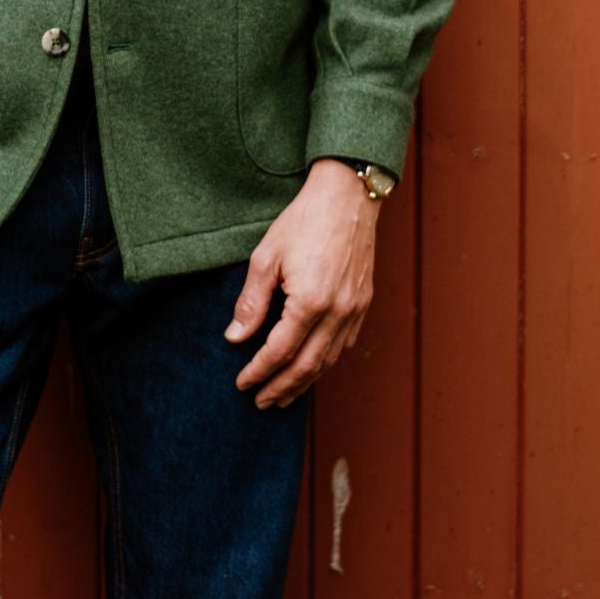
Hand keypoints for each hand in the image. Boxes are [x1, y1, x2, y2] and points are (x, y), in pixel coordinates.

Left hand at [224, 159, 380, 408]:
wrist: (348, 196)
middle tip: (260, 402)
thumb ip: (251, 302)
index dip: (259, 371)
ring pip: (329, 361)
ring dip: (304, 383)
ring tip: (283, 396)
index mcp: (310, 302)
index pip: (280, 352)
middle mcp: (337, 312)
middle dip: (281, 388)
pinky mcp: (363, 303)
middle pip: (307, 367)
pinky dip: (326, 362)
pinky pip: (344, 344)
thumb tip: (235, 338)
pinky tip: (312, 367)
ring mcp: (355, 310)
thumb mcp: (267, 257)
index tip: (242, 384)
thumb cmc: (305, 220)